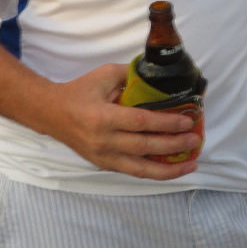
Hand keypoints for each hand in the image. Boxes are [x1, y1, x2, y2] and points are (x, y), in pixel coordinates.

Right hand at [40, 64, 201, 180]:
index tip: (187, 121)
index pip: (142, 122)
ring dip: (169, 169)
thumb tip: (159, 77)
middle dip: (174, 145)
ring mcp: (103, 157)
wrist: (51, 114)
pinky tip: (172, 168)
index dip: (167, 123)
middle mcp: (104, 141)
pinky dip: (154, 172)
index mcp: (103, 117)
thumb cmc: (80, 92)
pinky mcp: (104, 165)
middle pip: (145, 147)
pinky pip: (134, 172)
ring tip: (191, 164)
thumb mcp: (104, 75)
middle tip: (195, 140)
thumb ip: (131, 75)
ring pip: (141, 170)